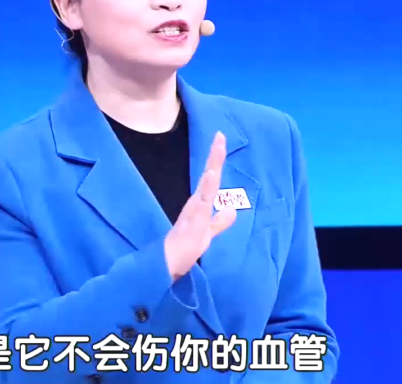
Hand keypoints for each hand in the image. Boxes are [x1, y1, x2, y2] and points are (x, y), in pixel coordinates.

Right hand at [164, 131, 236, 280]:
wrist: (170, 264)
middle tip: (220, 135)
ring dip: (212, 167)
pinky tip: (211, 175)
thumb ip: (219, 222)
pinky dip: (206, 188)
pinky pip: (201, 202)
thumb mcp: (208, 233)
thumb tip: (231, 211)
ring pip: (206, 186)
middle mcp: (196, 203)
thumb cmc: (186, 249)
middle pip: (209, 176)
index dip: (216, 161)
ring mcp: (194, 211)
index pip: (211, 179)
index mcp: (200, 204)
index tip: (221, 141)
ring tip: (218, 148)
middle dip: (215, 157)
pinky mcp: (192, 222)